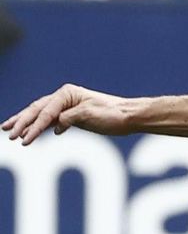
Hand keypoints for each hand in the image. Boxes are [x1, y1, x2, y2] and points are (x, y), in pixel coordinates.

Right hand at [4, 83, 134, 143]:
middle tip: (7, 133)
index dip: (33, 126)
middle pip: (37, 110)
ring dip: (25, 123)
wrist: (130, 117)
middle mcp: (65, 97)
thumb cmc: (113, 114)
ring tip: (8, 131)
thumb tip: (55, 124)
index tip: (23, 140)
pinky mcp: (71, 115)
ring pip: (40, 114)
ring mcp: (67, 105)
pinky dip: (39, 127)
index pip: (45, 112)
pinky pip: (50, 121)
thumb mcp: (90, 115)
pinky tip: (31, 135)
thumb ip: (70, 118)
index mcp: (67, 93)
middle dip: (21, 122)